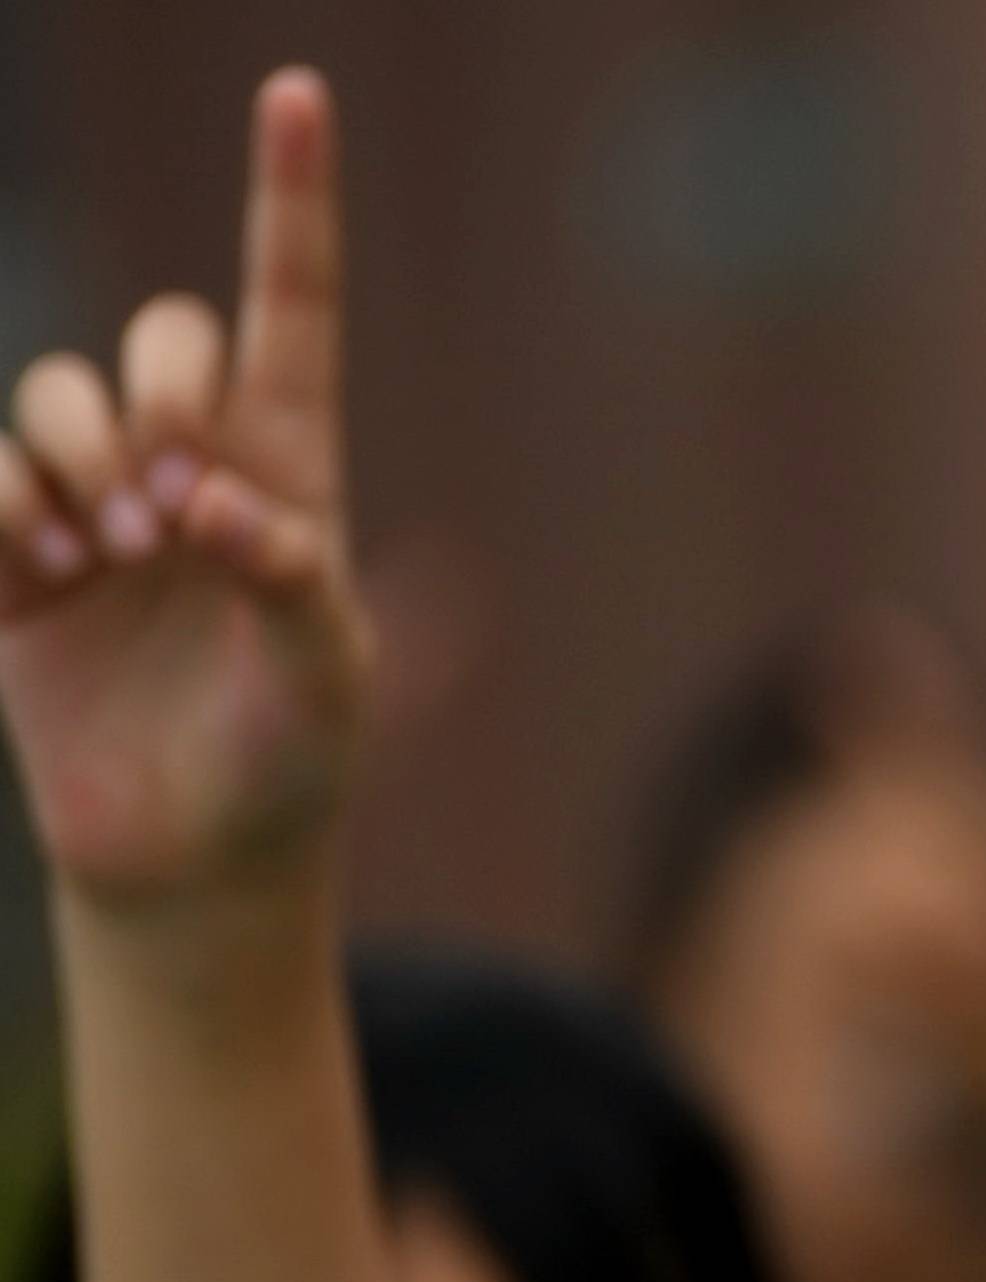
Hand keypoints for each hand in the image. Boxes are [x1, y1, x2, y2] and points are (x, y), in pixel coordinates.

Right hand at [0, 73, 369, 907]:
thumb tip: (215, 507)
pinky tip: (34, 579)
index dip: (289, 201)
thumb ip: (293, 581)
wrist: (196, 859)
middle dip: (156, 394)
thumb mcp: (328, 680)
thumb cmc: (290, 764)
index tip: (294, 92)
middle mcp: (190, 465)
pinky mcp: (8, 554)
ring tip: (102, 561)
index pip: (292, 312)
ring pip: (54, 392)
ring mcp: (93, 502)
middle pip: (160, 337)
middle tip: (168, 511)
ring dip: (73, 458)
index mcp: (291, 471)